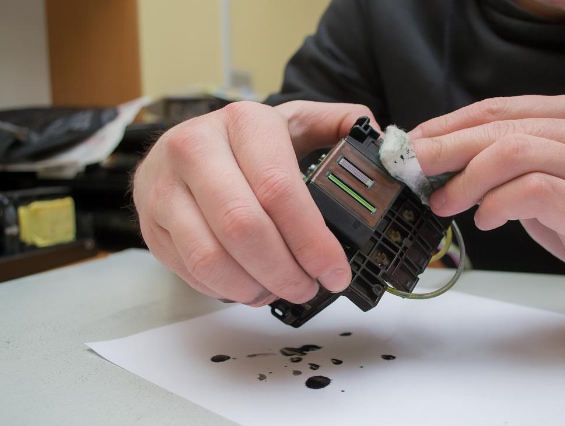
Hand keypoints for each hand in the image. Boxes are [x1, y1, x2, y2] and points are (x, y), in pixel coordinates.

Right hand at [133, 101, 374, 305]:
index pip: (279, 189)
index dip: (312, 240)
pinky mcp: (149, 223)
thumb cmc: (247, 143)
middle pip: (244, 228)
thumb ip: (338, 127)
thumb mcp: (294, 122)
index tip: (335, 271)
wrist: (180, 147)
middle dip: (286, 271)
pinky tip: (250, 285)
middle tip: (309, 287)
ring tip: (281, 290)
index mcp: (242, 122)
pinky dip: (226, 290)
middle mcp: (195, 149)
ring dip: (255, 287)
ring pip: (212, 257)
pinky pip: (190, 271)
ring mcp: (163, 187)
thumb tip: (381, 143)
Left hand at [409, 92, 564, 329]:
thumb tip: (441, 160)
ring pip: (515, 152)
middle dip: (446, 148)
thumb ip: (507, 163)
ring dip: (467, 179)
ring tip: (445, 202)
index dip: (449, 125)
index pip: (501, 108)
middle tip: (413, 169)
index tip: (415, 144)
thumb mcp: (549, 179)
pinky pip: (532, 192)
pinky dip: (497, 204)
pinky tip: (486, 219)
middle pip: (503, 127)